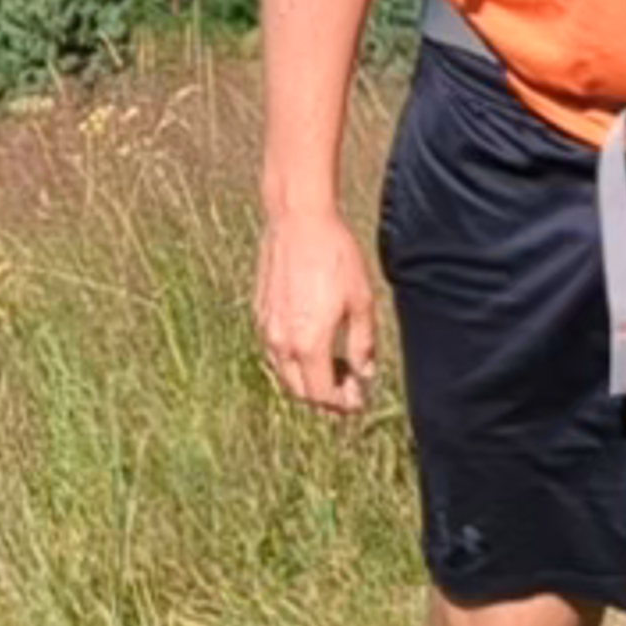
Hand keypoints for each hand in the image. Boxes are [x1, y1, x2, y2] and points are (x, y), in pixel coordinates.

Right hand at [256, 208, 383, 417]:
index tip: (359, 398)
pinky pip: (274, 351)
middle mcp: (282, 342)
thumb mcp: (361, 301)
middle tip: (348, 389)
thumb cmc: (335, 256)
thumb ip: (363, 343)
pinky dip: (292, 360)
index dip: (343, 404)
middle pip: (300, 392)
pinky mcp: (259, 313)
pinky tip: (311, 345)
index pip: (322, 395)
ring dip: (307, 381)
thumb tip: (366, 373)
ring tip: (332, 369)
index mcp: (309, 343)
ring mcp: (266, 328)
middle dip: (325, 398)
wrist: (299, 221)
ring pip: (284, 374)